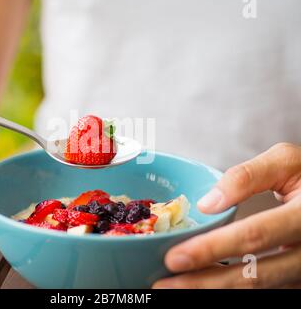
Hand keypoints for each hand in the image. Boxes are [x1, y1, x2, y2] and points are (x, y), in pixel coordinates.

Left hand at [154, 143, 300, 287]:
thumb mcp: (286, 161)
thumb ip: (247, 176)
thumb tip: (207, 203)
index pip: (254, 236)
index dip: (212, 249)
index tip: (174, 258)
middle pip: (252, 275)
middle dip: (203, 283)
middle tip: (164, 285)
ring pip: (256, 288)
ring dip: (212, 290)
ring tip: (175, 288)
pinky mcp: (296, 276)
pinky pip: (262, 286)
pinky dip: (229, 288)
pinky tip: (202, 284)